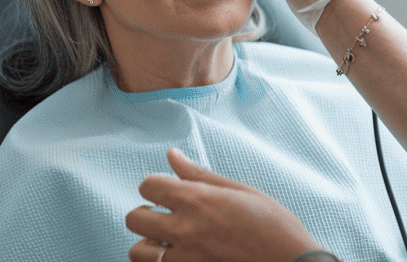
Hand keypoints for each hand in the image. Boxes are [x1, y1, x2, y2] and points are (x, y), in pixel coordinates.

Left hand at [126, 148, 319, 261]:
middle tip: (165, 215)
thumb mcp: (237, 190)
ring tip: (168, 240)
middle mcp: (184, 229)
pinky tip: (180, 255)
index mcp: (197, 200)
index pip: (147, 185)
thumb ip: (198, 174)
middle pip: (134, 218)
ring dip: (148, 243)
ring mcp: (185, 257)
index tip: (166, 190)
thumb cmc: (271, 224)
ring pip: (138, 251)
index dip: (154, 185)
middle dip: (145, 213)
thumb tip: (171, 154)